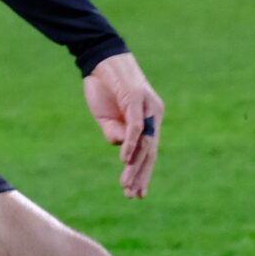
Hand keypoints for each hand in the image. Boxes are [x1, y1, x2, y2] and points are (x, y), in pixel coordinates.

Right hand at [82, 52, 163, 199]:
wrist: (99, 60)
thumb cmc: (104, 88)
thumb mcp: (107, 118)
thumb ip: (115, 134)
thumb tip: (123, 151)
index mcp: (149, 121)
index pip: (149, 153)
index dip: (142, 173)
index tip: (135, 193)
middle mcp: (154, 115)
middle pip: (150, 152)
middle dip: (140, 176)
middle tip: (132, 195)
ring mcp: (148, 108)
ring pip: (145, 144)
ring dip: (135, 166)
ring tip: (127, 184)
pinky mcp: (138, 100)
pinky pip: (137, 127)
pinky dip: (131, 144)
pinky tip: (124, 159)